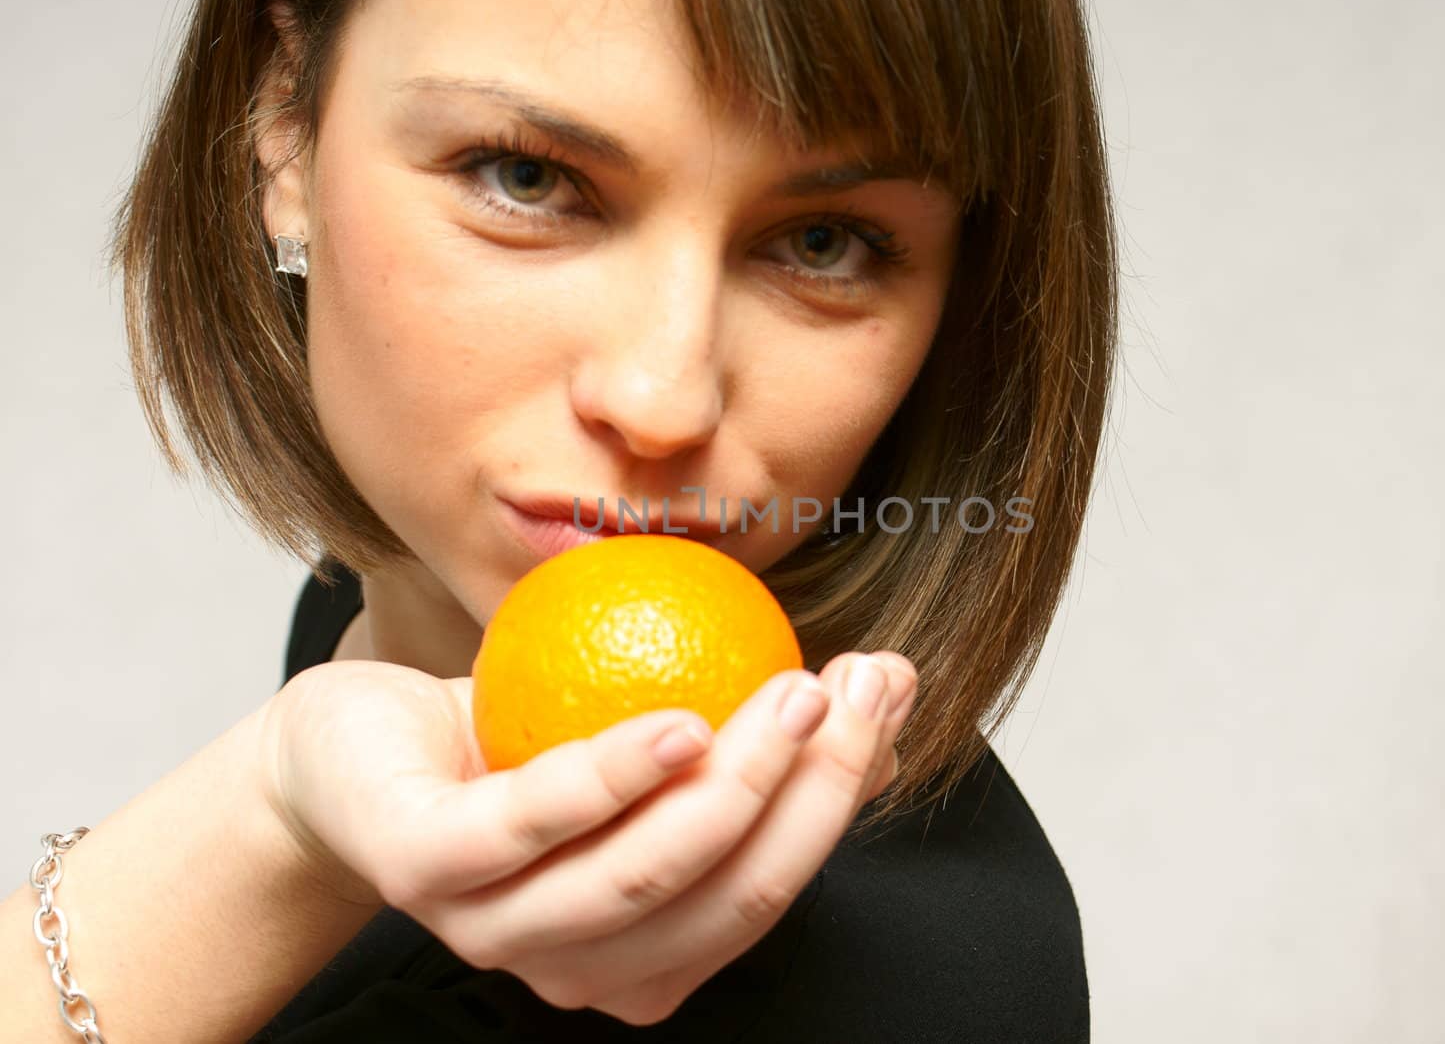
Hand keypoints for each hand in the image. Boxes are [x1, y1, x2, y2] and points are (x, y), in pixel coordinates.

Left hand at [258, 648, 917, 1024]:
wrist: (349, 751)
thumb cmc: (509, 752)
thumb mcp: (644, 746)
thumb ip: (742, 746)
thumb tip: (875, 696)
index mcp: (641, 956)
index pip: (768, 890)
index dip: (842, 795)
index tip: (885, 693)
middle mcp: (576, 967)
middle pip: (727, 896)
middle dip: (813, 792)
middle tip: (853, 687)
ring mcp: (496, 928)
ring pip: (641, 879)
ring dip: (737, 784)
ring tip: (790, 691)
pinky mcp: (426, 869)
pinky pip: (533, 825)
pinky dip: (613, 776)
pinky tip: (678, 722)